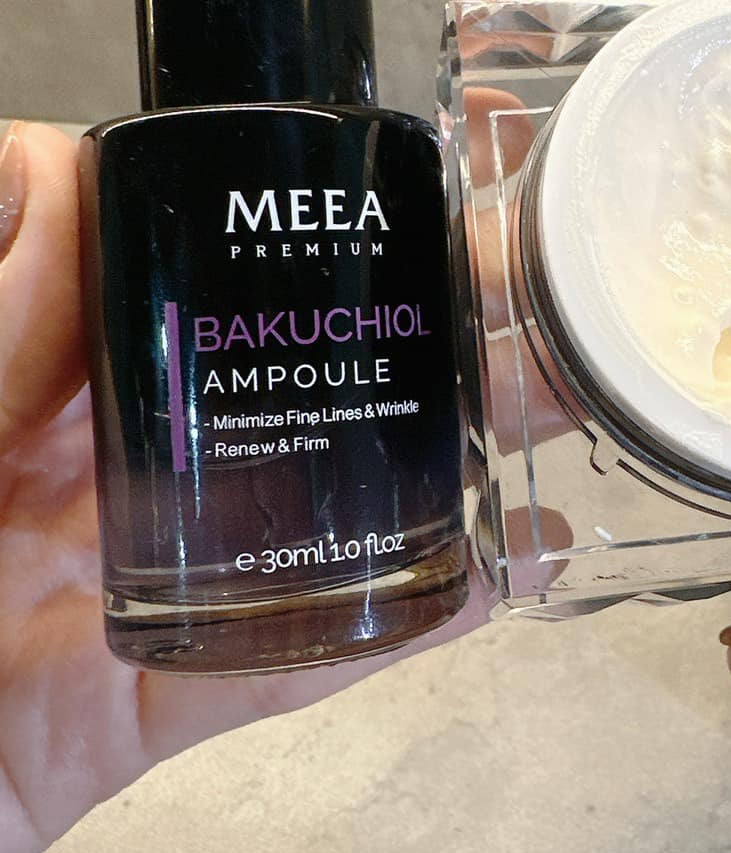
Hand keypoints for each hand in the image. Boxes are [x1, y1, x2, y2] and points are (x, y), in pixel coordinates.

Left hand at [0, 121, 496, 852]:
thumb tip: (36, 160)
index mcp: (63, 368)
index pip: (221, 270)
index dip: (329, 224)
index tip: (428, 183)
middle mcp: (128, 455)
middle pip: (310, 377)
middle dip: (437, 336)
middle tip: (543, 305)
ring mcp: (156, 571)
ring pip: (329, 507)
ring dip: (450, 467)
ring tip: (557, 421)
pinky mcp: (162, 693)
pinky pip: (298, 659)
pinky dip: (398, 624)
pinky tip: (495, 577)